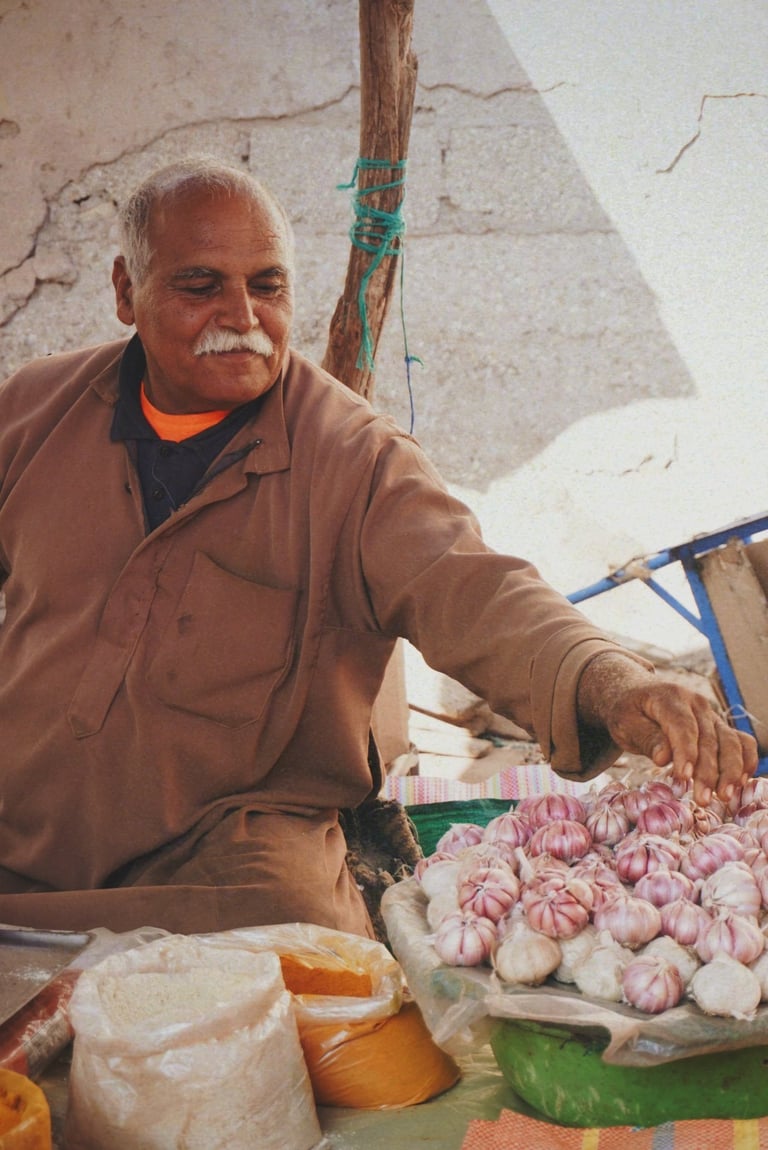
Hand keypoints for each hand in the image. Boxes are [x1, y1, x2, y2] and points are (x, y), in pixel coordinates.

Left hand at [577, 654, 758, 805]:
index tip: (684, 776)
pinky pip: (740, 741)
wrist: (635, 695)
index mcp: (669, 696)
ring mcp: (710, 715)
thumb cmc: (628, 712)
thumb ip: (646, 738)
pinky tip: (742, 782)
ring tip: (724, 796)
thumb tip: (664, 758)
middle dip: (708, 771)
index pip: (682, 725)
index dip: (685, 751)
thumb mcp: (625, 723)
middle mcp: (696, 703)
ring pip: (730, 741)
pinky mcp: (718, 727)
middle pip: (709, 738)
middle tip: (702, 799)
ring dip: (730, 771)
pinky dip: (746, 760)